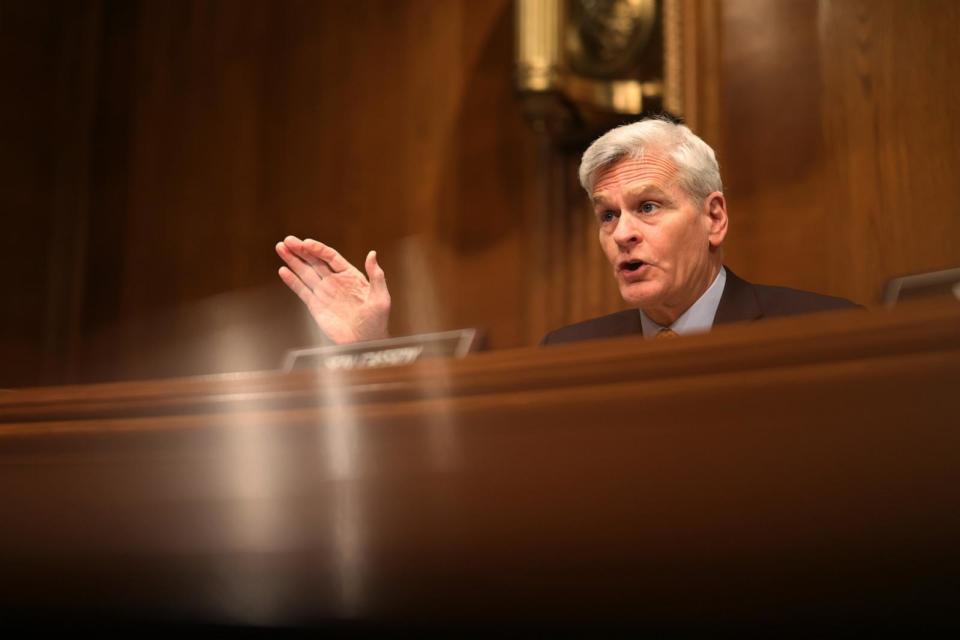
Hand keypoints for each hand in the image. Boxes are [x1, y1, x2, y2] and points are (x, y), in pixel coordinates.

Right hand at [276, 236, 390, 343]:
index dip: (318, 249)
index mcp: (350, 275)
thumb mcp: (381, 296)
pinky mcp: (316, 306)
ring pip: (305, 273)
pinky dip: (292, 281)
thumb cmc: (377, 320)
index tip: (306, 243)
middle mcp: (335, 281)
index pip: (331, 257)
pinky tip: (283, 271)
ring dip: (293, 261)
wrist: (366, 342)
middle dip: (301, 250)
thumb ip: (376, 275)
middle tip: (287, 240)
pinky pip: (302, 291)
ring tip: (281, 248)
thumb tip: (372, 254)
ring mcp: (324, 293)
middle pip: (315, 261)